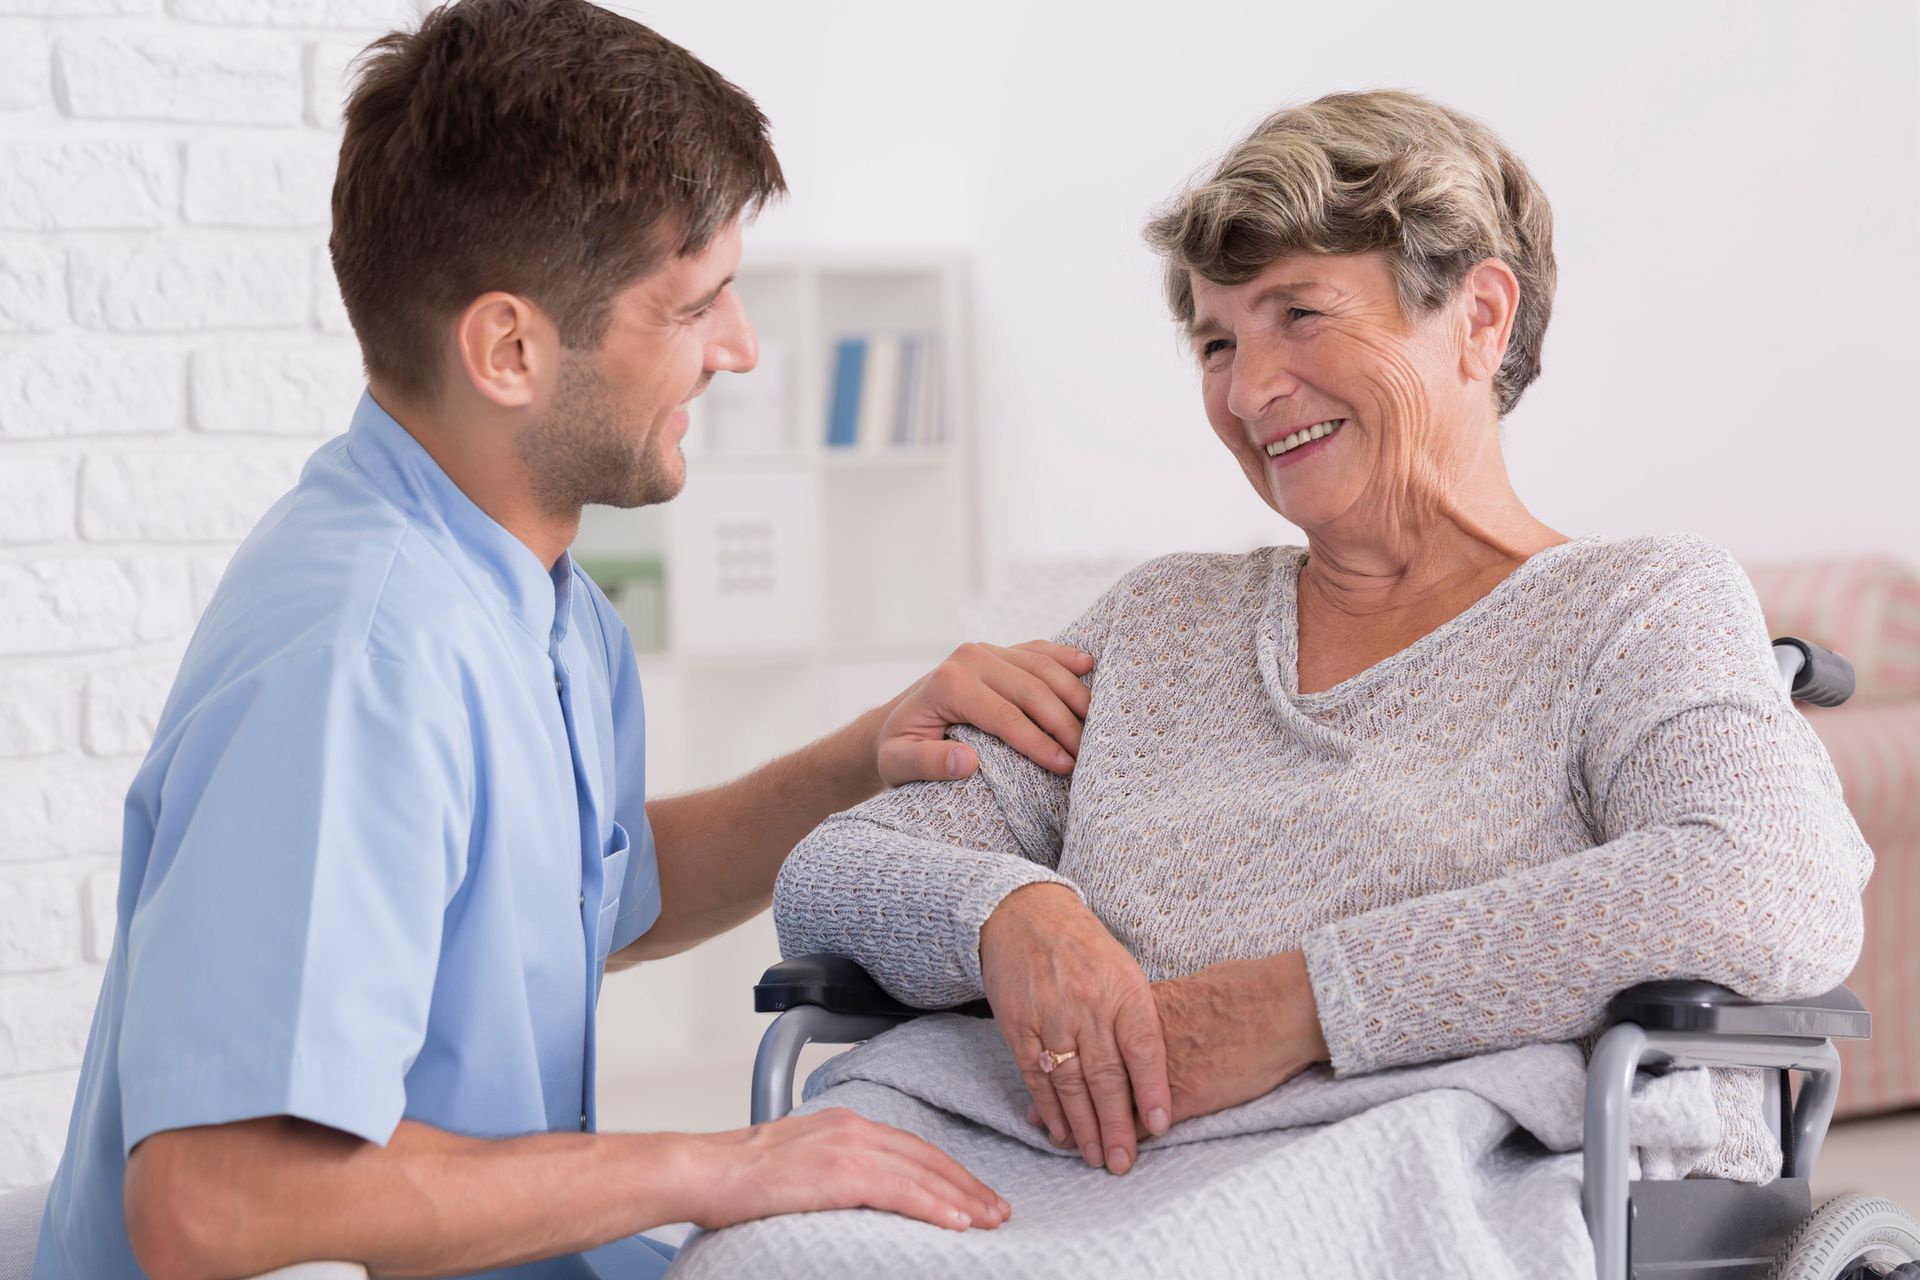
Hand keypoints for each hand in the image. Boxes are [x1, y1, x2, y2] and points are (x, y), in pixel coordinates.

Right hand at [677, 1108, 1009, 1232]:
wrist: (704, 1170)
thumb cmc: (737, 1177)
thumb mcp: (797, 1163)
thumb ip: (832, 1170)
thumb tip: (856, 1196)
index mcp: (844, 1123)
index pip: (911, 1147)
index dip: (947, 1171)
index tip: (973, 1193)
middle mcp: (853, 1127)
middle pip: (926, 1156)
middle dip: (966, 1184)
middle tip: (997, 1210)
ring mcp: (848, 1147)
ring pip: (922, 1173)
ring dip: (962, 1198)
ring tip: (990, 1220)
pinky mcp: (841, 1172)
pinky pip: (902, 1190)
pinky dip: (934, 1206)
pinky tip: (958, 1222)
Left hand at [875, 641, 1093, 784]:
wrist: (895, 722)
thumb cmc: (899, 747)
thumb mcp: (898, 762)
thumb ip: (927, 763)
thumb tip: (965, 761)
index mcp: (949, 683)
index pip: (1006, 716)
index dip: (1039, 742)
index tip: (1065, 766)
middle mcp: (969, 658)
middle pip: (1032, 689)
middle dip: (1065, 723)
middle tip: (1089, 755)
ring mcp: (987, 650)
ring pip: (1043, 667)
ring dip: (1074, 695)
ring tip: (1097, 727)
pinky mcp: (999, 651)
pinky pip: (1039, 650)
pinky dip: (1065, 658)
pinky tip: (1089, 667)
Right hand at [980, 884, 1169, 1174]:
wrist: (1025, 915)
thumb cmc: (1085, 948)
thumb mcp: (1125, 972)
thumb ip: (1139, 1021)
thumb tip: (1156, 1081)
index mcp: (1124, 990)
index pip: (1143, 1048)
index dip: (1152, 1090)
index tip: (1159, 1127)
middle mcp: (1088, 1004)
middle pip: (1106, 1076)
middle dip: (1116, 1125)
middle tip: (1123, 1162)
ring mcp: (1051, 1016)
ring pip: (1070, 1082)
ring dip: (1083, 1126)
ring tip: (1095, 1157)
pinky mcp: (1018, 1024)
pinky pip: (1035, 1075)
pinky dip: (1049, 1107)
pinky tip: (1060, 1131)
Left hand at [1023, 953, 1330, 1133]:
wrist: (1279, 1005)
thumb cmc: (1240, 992)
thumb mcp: (1184, 990)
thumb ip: (1155, 1004)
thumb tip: (1136, 1007)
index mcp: (1135, 1006)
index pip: (1084, 1038)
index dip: (1060, 1061)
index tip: (1044, 1077)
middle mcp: (1136, 1038)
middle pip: (1086, 1073)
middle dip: (1063, 1103)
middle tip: (1040, 1125)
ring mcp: (1158, 1069)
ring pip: (1108, 1101)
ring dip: (1088, 1126)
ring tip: (1071, 1146)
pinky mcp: (1184, 1095)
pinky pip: (1144, 1120)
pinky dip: (1127, 1137)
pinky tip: (1118, 1150)